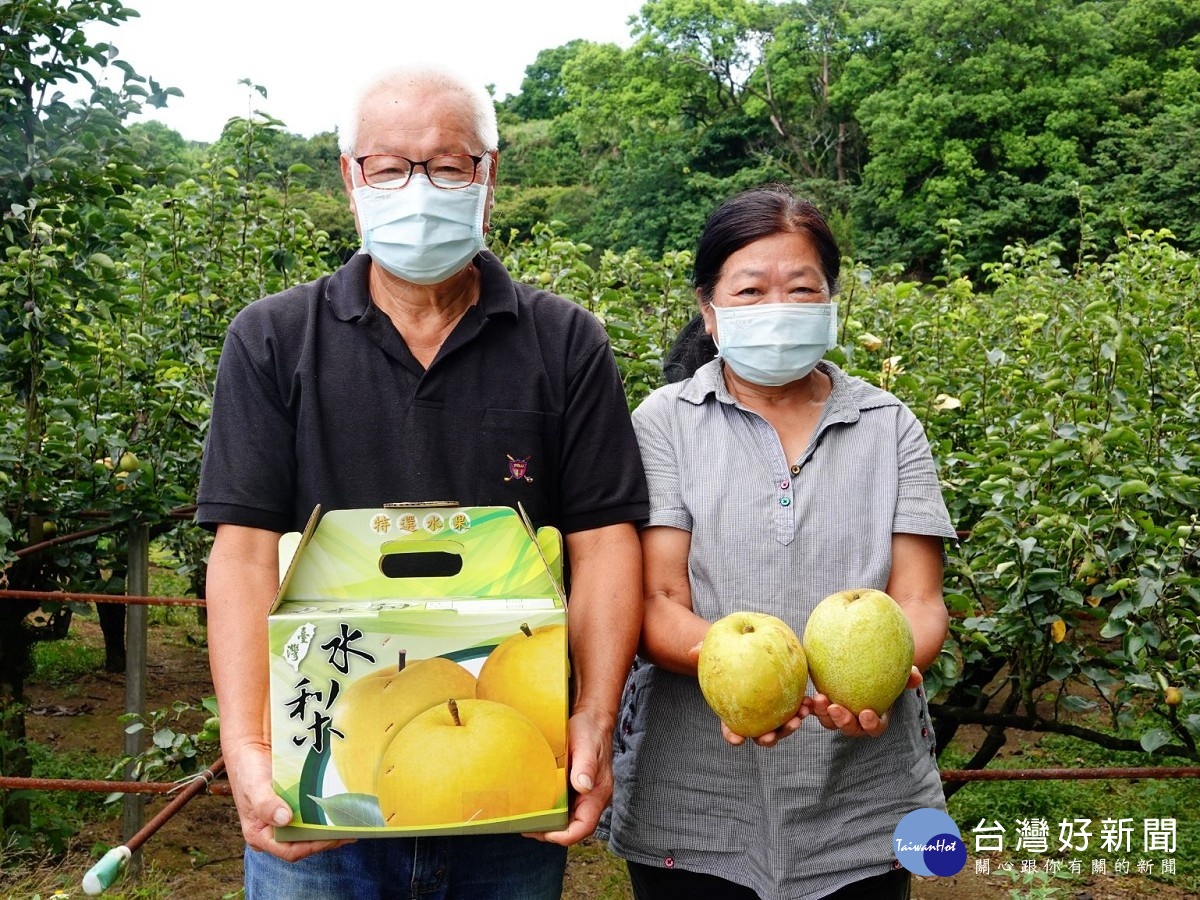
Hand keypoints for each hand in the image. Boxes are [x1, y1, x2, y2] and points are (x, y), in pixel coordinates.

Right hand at [223, 736, 352, 860]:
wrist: (251, 748)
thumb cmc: (247, 770)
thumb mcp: (253, 786)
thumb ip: (265, 804)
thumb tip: (285, 819)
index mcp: (261, 835)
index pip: (291, 851)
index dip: (313, 846)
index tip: (332, 837)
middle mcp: (275, 831)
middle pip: (305, 842)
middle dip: (327, 839)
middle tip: (350, 831)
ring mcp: (286, 819)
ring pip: (311, 830)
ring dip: (330, 827)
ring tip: (351, 822)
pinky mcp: (296, 805)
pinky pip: (313, 814)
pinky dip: (327, 812)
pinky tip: (341, 807)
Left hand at [528, 706, 612, 845]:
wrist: (592, 720)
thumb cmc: (590, 731)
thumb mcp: (587, 746)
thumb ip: (586, 766)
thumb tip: (583, 786)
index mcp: (598, 793)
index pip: (584, 826)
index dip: (565, 835)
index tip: (546, 833)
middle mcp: (593, 798)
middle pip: (574, 828)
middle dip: (552, 833)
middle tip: (529, 829)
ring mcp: (584, 794)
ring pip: (568, 820)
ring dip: (550, 825)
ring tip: (529, 822)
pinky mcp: (576, 788)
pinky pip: (565, 807)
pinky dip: (551, 811)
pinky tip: (537, 807)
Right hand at [686, 641, 807, 747]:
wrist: (750, 650)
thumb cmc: (729, 655)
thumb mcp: (716, 653)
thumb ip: (704, 653)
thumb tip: (693, 651)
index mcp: (735, 713)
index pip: (731, 729)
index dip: (733, 736)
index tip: (736, 739)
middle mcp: (756, 718)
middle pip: (761, 735)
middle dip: (767, 739)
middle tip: (771, 735)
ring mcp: (774, 713)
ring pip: (783, 727)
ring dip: (790, 726)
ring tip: (798, 718)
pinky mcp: (790, 702)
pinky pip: (797, 708)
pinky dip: (804, 708)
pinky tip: (810, 701)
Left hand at [807, 666, 922, 737]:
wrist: (867, 665)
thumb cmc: (887, 670)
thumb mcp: (899, 673)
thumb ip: (909, 675)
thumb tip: (916, 676)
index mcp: (876, 718)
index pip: (875, 728)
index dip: (871, 725)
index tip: (866, 713)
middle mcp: (857, 720)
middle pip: (849, 728)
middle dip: (842, 722)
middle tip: (836, 708)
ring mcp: (839, 714)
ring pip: (829, 722)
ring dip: (823, 714)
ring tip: (818, 699)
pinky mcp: (824, 705)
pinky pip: (816, 708)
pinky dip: (810, 705)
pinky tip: (805, 695)